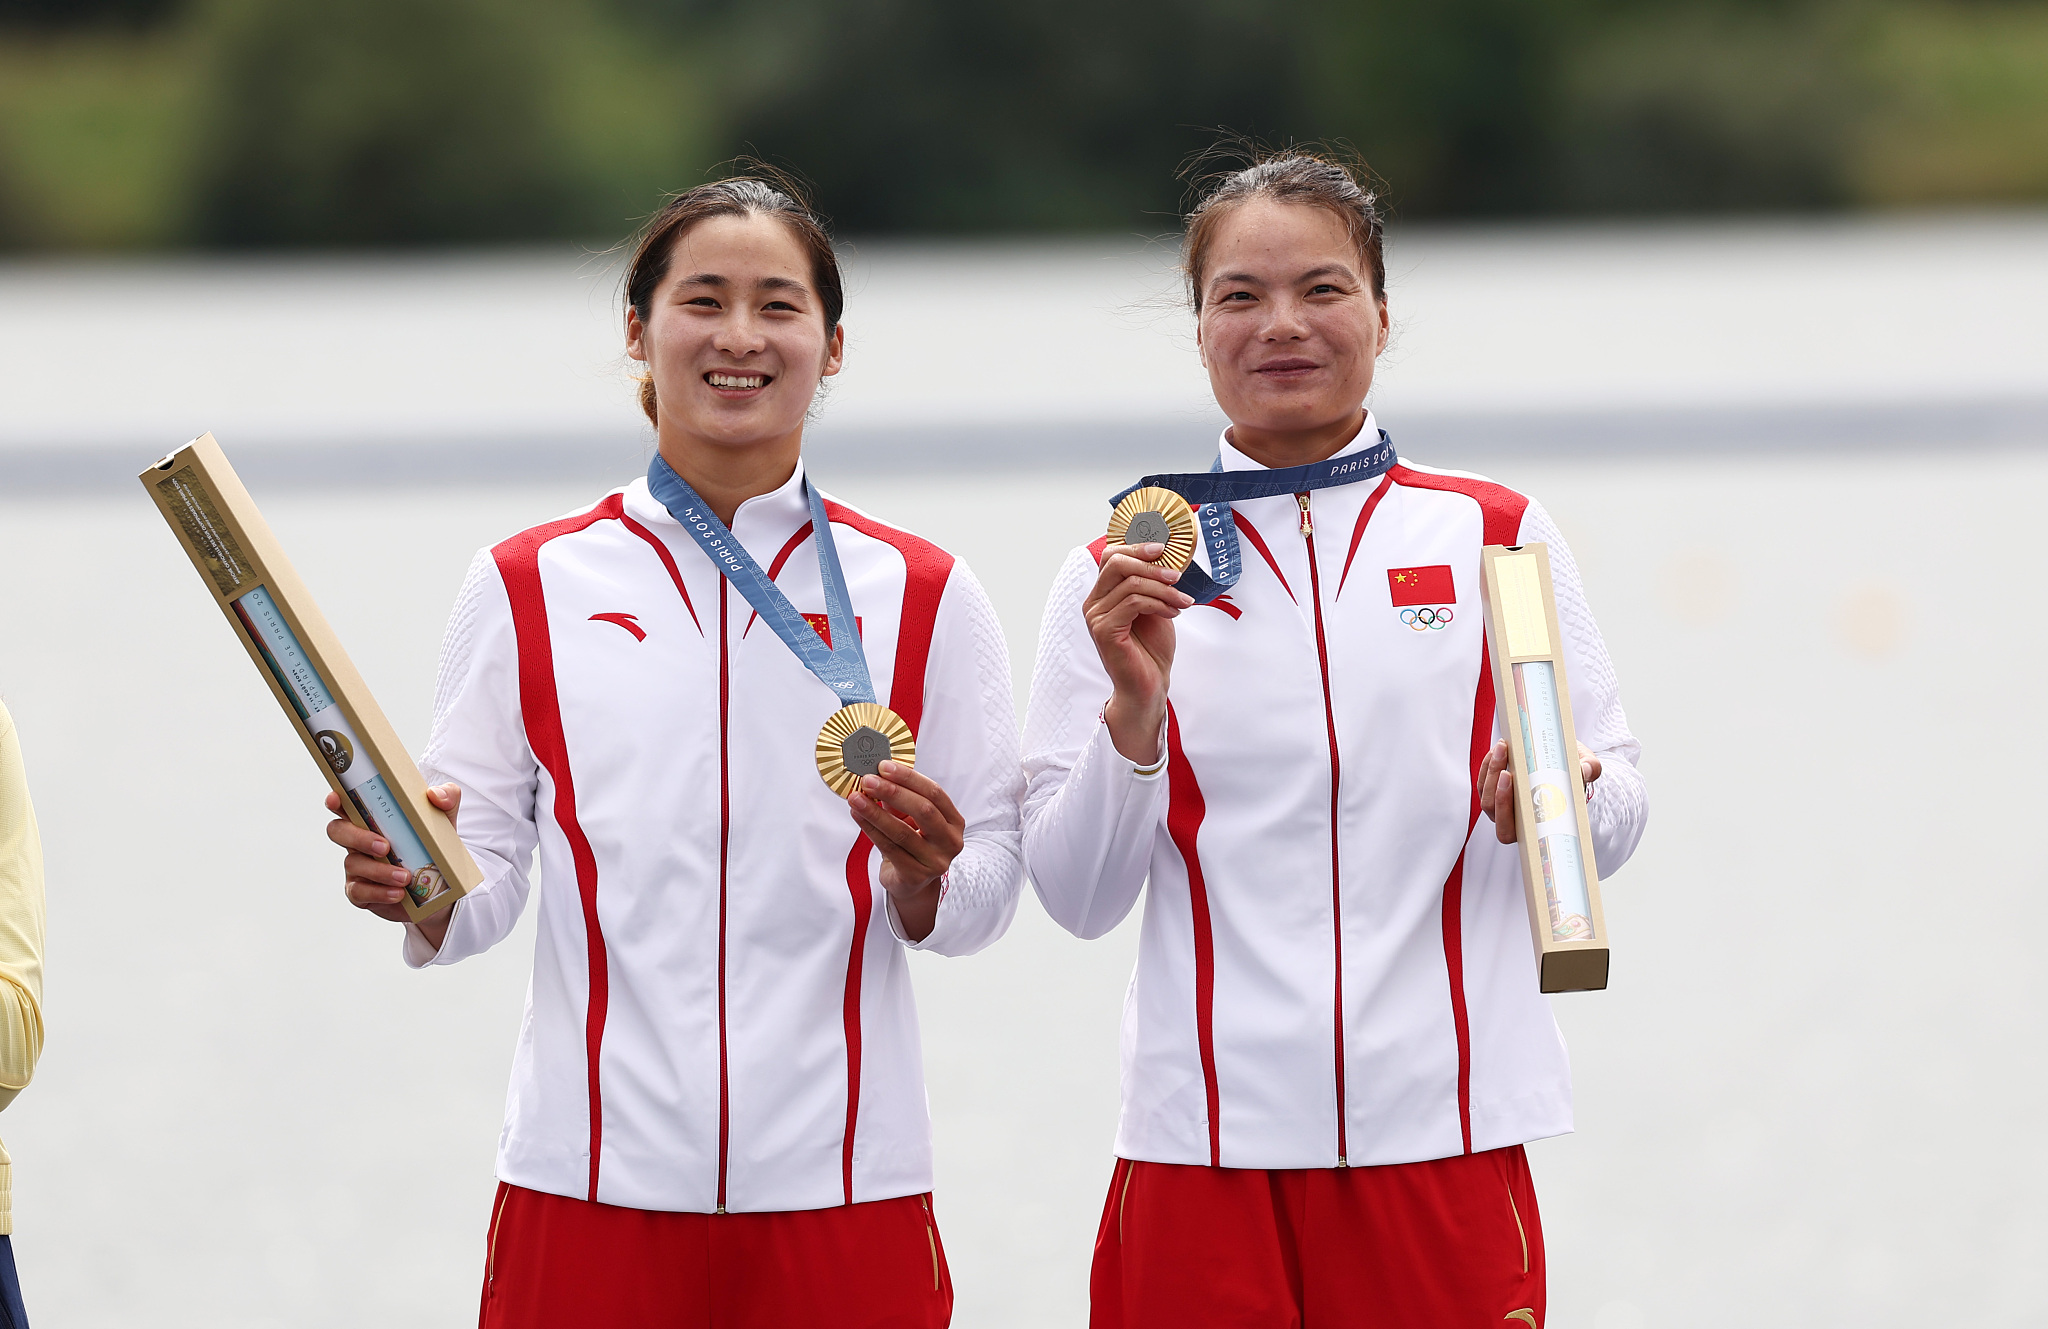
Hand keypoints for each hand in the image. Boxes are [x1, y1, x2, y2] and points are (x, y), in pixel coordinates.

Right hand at [326, 783, 460, 949]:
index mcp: (372, 818)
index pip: (345, 804)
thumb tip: (434, 795)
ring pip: (353, 863)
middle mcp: (358, 840)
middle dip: (358, 837)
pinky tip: (398, 893)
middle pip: (338, 831)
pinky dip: (379, 892)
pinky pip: (359, 891)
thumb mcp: (444, 821)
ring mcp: (357, 866)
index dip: (336, 801)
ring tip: (404, 877)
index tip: (336, 799)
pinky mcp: (361, 891)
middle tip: (385, 846)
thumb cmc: (433, 846)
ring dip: (379, 871)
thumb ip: (446, 798)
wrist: (441, 888)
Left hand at [846, 760, 964, 942]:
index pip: (935, 793)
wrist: (910, 882)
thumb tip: (877, 774)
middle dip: (893, 792)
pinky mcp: (915, 876)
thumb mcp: (911, 819)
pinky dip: (870, 830)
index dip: (909, 778)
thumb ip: (900, 799)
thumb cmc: (913, 843)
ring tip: (856, 798)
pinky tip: (858, 816)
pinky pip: (889, 848)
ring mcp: (935, 861)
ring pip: (902, 831)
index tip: (884, 766)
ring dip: (875, 812)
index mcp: (954, 822)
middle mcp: (950, 842)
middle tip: (868, 780)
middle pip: (924, 810)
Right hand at [1083, 542, 1191, 763]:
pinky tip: (1174, 613)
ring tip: (1184, 602)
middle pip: (1116, 562)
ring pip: (1130, 583)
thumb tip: (1167, 555)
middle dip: (1150, 564)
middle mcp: (1093, 603)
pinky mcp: (1103, 630)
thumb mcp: (1154, 606)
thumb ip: (1152, 583)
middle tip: (1177, 575)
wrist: (1149, 686)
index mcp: (1102, 594)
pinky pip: (1133, 602)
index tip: (1164, 548)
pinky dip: (1159, 603)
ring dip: (1164, 590)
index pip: (1110, 555)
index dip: (1136, 546)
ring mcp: (1095, 616)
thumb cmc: (1151, 649)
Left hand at [1478, 742, 1601, 844]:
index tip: (1512, 786)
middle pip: (1494, 812)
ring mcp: (1502, 808)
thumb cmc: (1575, 774)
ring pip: (1486, 797)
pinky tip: (1497, 751)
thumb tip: (1585, 770)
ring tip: (1503, 749)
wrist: (1567, 764)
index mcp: (1534, 826)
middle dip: (1497, 790)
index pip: (1512, 831)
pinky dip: (1488, 766)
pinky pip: (1483, 783)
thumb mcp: (1587, 767)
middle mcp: (1514, 821)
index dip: (1506, 811)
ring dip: (1491, 772)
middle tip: (1506, 769)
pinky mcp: (1494, 792)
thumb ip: (1590, 769)